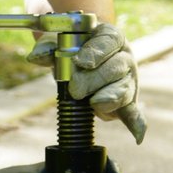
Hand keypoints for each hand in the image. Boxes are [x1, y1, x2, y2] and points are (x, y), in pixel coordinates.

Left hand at [27, 22, 146, 143]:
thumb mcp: (57, 43)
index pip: (109, 40)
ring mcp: (128, 81)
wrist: (82, 62)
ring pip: (124, 89)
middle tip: (75, 89)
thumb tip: (35, 57)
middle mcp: (124, 57)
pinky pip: (134, 114)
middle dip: (95, 79)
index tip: (80, 62)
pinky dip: (136, 124)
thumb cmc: (72, 49)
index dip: (96, 51)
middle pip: (116, 66)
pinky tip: (137, 135)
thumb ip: (46, 48)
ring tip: (95, 103)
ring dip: (109, 98)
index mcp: (111, 36)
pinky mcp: (127, 103)